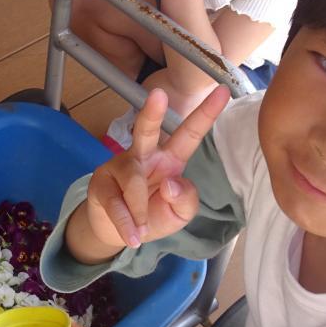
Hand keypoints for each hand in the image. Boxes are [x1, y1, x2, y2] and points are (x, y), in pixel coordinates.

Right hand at [84, 86, 229, 249]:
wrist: (118, 234)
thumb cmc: (154, 215)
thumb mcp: (180, 214)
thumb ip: (187, 200)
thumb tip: (171, 183)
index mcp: (171, 159)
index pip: (190, 134)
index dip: (206, 113)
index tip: (223, 90)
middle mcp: (145, 155)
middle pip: (147, 130)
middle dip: (153, 112)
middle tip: (158, 94)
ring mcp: (121, 166)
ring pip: (133, 178)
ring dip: (139, 208)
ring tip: (142, 229)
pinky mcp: (101, 182)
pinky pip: (116, 202)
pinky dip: (126, 223)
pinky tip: (133, 236)